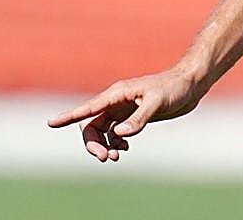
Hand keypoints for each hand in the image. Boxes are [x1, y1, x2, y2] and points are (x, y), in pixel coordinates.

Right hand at [46, 66, 205, 161]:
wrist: (191, 85)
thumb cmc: (174, 88)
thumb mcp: (158, 102)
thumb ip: (139, 118)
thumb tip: (119, 134)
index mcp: (117, 94)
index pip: (88, 108)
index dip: (69, 117)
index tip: (51, 123)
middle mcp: (116, 101)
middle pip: (91, 125)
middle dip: (93, 143)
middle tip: (106, 158)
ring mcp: (123, 109)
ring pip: (101, 131)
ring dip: (104, 145)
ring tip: (116, 157)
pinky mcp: (132, 116)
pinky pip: (114, 133)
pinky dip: (115, 143)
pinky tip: (124, 149)